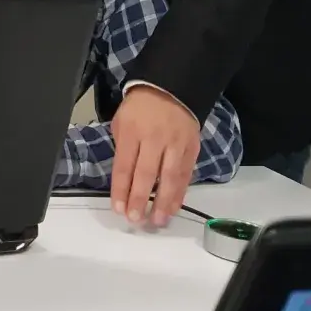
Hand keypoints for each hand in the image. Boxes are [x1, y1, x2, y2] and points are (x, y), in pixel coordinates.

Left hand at [110, 85, 201, 226]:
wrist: (169, 89)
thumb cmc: (139, 108)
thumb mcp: (121, 122)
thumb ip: (123, 149)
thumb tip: (124, 180)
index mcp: (132, 131)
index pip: (124, 166)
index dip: (121, 190)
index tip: (118, 209)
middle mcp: (155, 138)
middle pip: (147, 174)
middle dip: (140, 199)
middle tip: (135, 220)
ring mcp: (176, 144)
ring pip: (170, 178)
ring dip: (163, 202)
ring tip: (157, 221)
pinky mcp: (192, 148)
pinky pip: (185, 175)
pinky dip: (179, 193)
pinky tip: (173, 207)